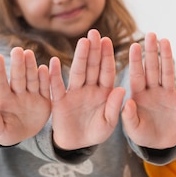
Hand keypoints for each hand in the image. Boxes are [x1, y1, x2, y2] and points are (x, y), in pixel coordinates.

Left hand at [0, 47, 51, 145]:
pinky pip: (46, 88)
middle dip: (18, 64)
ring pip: (31, 79)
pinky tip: (45, 68)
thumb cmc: (6, 133)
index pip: (0, 84)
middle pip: (18, 77)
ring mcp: (31, 96)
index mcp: (4, 101)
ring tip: (29, 53)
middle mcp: (18, 94)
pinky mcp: (44, 100)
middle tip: (17, 50)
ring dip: (30, 66)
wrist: (23, 134)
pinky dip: (46, 79)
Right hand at [50, 29, 124, 149]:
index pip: (107, 71)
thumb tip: (122, 89)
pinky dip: (54, 76)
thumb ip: (114, 107)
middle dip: (94, 49)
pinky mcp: (59, 100)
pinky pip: (57, 86)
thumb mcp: (109, 123)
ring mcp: (74, 92)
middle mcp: (90, 88)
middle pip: (93, 66)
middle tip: (94, 31)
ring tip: (82, 42)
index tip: (108, 40)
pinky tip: (53, 62)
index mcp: (105, 92)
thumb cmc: (96, 133)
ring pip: (78, 71)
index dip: (108, 56)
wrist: (77, 145)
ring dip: (80, 57)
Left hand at [122, 32, 175, 148]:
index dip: (136, 60)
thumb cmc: (142, 135)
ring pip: (168, 73)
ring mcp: (168, 94)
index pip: (137, 75)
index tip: (134, 45)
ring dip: (167, 58)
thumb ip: (129, 117)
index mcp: (139, 94)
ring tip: (166, 41)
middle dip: (152, 52)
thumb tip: (128, 103)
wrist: (160, 144)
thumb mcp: (133, 129)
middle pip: (153, 68)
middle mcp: (153, 90)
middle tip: (151, 34)